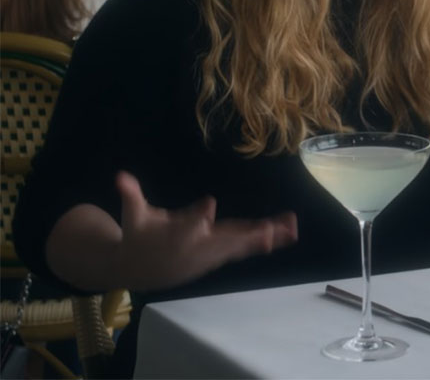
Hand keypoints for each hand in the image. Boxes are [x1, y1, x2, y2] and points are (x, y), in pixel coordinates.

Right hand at [115, 172, 297, 291]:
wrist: (141, 270)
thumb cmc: (138, 235)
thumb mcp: (132, 215)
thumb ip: (130, 195)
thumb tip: (120, 176)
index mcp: (176, 234)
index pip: (188, 225)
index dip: (198, 216)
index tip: (209, 204)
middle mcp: (199, 246)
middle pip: (225, 240)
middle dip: (247, 236)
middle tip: (269, 231)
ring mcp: (213, 251)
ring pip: (242, 244)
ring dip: (267, 237)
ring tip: (290, 228)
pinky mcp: (222, 252)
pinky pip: (246, 246)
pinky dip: (266, 241)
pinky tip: (286, 234)